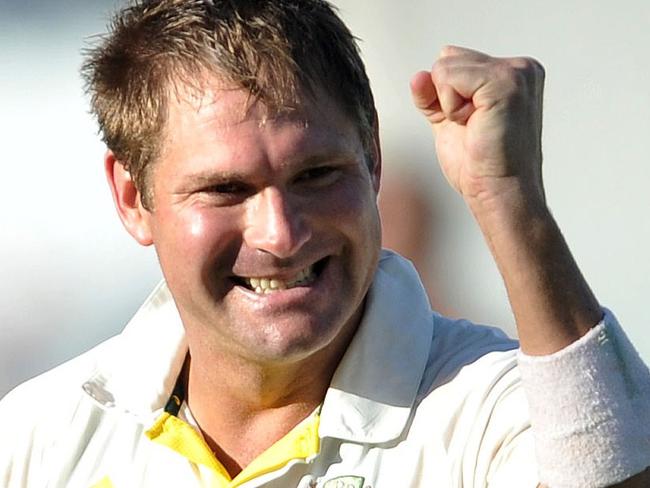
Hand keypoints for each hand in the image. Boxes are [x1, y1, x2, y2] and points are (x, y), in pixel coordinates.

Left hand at [410, 46, 545, 215]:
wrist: (499, 193)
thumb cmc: (481, 165)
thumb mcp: (448, 120)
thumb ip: (433, 94)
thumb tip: (417, 75)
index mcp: (512, 73)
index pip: (454, 59)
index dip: (446, 94)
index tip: (469, 123)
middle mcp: (520, 68)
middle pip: (447, 57)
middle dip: (446, 96)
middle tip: (473, 127)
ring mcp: (515, 73)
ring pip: (444, 67)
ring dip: (448, 104)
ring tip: (475, 127)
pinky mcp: (504, 83)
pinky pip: (448, 77)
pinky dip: (450, 107)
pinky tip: (473, 125)